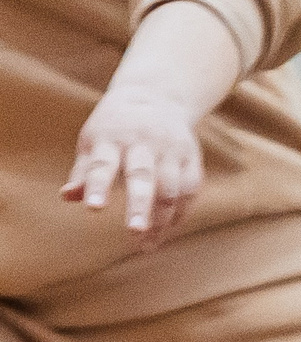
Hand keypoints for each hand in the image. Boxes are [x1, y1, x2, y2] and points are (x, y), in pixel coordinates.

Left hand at [57, 0, 241, 251]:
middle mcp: (144, 142)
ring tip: (147, 245)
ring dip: (162, 219)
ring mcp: (171, 150)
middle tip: (135, 233)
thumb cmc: (115, 126)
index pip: (103, 164)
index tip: (93, 207)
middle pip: (144, 177)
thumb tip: (68, 197)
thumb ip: (83, 171)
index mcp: (111, 137)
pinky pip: (190, 191)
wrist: (157, 96)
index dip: (97, 186)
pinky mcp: (192, 158)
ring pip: (171, 189)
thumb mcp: (93, 140)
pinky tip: (167, 230)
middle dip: (140, 205)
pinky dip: (179, 213)